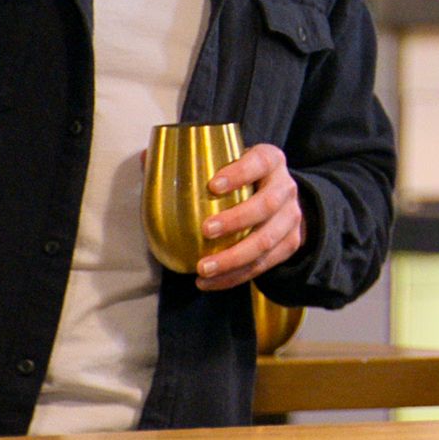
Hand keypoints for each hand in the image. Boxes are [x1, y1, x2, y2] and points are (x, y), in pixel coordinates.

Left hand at [195, 143, 305, 290]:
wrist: (282, 201)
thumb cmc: (244, 178)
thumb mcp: (229, 161)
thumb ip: (191, 160)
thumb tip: (146, 157)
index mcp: (271, 161)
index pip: (260, 162)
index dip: (240, 173)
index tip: (212, 185)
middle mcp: (286, 188)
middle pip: (266, 205)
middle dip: (236, 220)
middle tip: (205, 230)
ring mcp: (291, 218)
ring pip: (266, 241)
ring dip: (234, 258)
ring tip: (203, 268)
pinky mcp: (290, 244)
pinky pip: (263, 264)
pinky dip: (236, 276)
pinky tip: (210, 282)